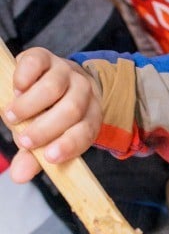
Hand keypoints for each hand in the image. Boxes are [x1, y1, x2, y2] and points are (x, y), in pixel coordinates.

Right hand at [3, 47, 101, 181]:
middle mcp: (83, 92)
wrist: (57, 77)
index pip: (86, 132)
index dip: (69, 145)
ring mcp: (65, 72)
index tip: (49, 157)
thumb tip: (18, 176)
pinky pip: (36, 64)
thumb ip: (35, 157)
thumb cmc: (51, 115)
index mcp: (90, 115)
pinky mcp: (45, 57)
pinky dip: (23, 79)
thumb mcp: (47, 139)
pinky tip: (16, 90)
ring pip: (52, 88)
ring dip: (29, 106)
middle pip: (70, 111)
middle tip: (24, 140)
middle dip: (45, 129)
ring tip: (12, 117)